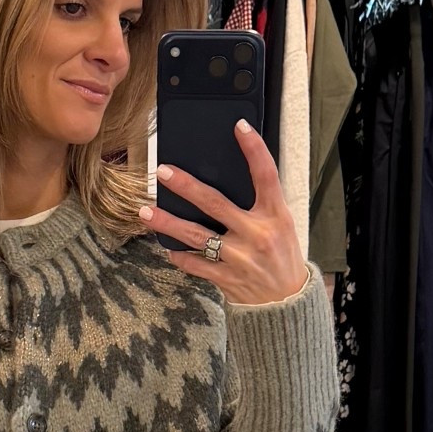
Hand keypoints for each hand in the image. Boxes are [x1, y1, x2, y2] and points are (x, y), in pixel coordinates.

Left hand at [142, 119, 309, 306]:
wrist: (286, 304)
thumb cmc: (282, 257)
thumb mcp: (281, 226)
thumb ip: (260, 205)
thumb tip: (226, 181)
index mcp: (275, 216)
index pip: (266, 175)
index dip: (254, 149)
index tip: (239, 127)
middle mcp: (257, 234)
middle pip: (216, 203)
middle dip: (186, 186)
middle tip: (163, 171)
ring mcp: (239, 258)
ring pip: (196, 236)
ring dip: (168, 223)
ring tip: (146, 211)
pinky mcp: (226, 278)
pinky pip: (195, 264)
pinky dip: (180, 255)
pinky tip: (167, 247)